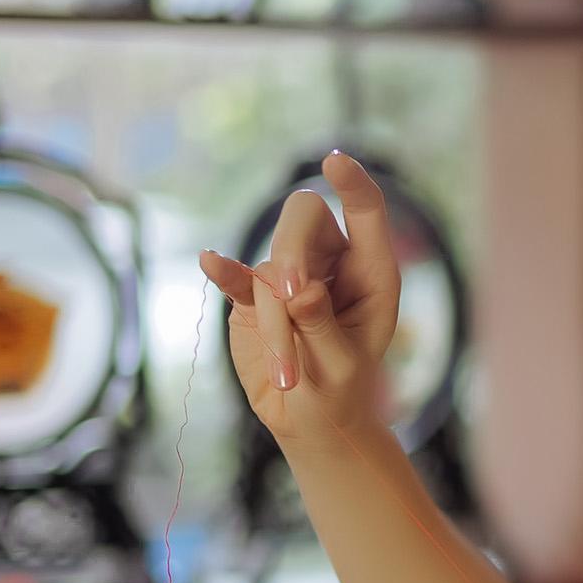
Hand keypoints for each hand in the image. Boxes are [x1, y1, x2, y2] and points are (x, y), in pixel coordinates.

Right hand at [198, 151, 403, 454]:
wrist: (310, 420)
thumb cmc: (339, 391)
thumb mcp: (341, 365)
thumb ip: (322, 325)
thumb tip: (298, 289)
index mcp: (372, 272)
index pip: (366, 211)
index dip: (352, 184)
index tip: (334, 162)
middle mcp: (332, 264)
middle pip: (304, 220)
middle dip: (293, 254)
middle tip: (294, 299)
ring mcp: (289, 276)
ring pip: (270, 266)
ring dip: (275, 320)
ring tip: (288, 374)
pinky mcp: (253, 297)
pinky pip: (238, 277)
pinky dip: (227, 272)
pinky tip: (211, 262)